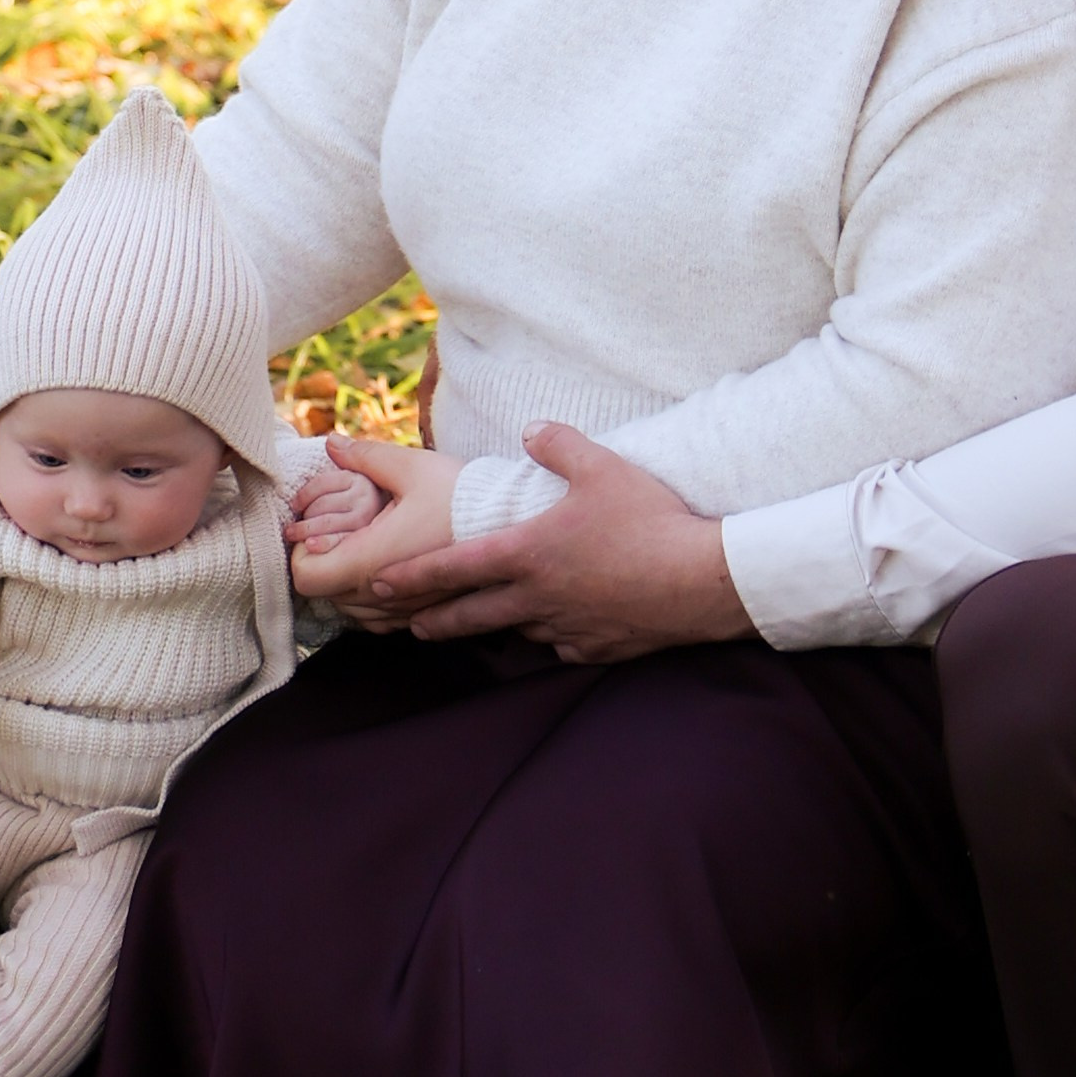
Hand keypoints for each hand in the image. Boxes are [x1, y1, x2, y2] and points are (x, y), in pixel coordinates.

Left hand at [289, 442, 462, 624]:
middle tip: (347, 528)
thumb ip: (365, 456)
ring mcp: (402, 611)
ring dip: (347, 581)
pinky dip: (371, 597)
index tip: (320, 528)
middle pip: (324, 593)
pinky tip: (388, 567)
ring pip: (348, 609)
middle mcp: (383, 595)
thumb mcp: (411, 466)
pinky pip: (376, 618)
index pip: (305, 578)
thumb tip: (332, 443)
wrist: (512, 526)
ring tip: (370, 544)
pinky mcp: (421, 616)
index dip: (302, 552)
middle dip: (326, 560)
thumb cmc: (461, 494)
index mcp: (372, 560)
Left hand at [367, 426, 750, 664]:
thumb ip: (558, 445)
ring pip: (512, 631)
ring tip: (466, 626)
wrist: (697, 580)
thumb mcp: (601, 467)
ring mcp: (564, 626)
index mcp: (527, 551)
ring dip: (485, 628)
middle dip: (434, 617)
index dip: (412, 576)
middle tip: (407, 622)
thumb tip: (530, 429)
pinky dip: (546, 637)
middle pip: (469, 615)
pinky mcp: (594, 647)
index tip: (378, 585)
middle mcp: (536, 596)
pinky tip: (549, 631)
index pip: (453, 567)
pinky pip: (559, 644)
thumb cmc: (648, 519)